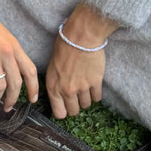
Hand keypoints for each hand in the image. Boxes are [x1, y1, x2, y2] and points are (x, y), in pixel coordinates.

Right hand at [0, 0, 37, 110]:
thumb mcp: (1, 34)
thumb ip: (8, 50)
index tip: (32, 100)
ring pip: (0, 87)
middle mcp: (7, 53)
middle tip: (7, 108)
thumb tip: (11, 67)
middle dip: (12, 100)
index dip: (33, 88)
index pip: (30, 71)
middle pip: (16, 83)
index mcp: (15, 46)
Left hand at [45, 4, 118, 118]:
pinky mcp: (95, 82)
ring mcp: (82, 88)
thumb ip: (55, 84)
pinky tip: (94, 85)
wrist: (80, 36)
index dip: (63, 111)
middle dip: (76, 106)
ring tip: (86, 87)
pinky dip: (96, 93)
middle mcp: (67, 90)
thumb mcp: (52, 67)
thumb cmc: (64, 47)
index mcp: (53, 87)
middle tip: (77, 97)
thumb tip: (60, 96)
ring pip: (86, 105)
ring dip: (86, 99)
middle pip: (74, 111)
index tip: (66, 107)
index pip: (59, 113)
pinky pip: (97, 98)